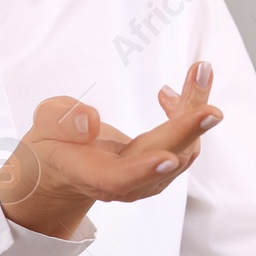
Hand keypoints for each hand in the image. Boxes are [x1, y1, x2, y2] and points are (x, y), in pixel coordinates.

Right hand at [0, 61, 221, 238]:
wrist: (66, 167)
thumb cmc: (54, 142)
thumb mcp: (45, 125)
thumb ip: (61, 121)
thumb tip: (88, 121)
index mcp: (90, 174)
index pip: (118, 179)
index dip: (144, 170)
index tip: (169, 157)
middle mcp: (125, 184)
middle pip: (163, 160)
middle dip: (188, 129)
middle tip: (210, 101)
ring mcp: (147, 181)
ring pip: (183, 150)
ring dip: (195, 111)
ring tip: (199, 71)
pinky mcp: (161, 170)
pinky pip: (186, 144)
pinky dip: (189, 114)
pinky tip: (176, 92)